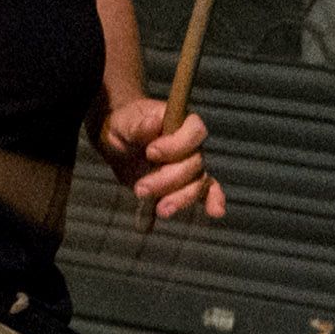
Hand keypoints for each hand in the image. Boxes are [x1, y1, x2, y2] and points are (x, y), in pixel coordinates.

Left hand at [97, 97, 225, 221]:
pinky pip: (206, 192)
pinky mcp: (185, 184)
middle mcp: (193, 145)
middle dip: (168, 179)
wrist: (119, 142)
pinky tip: (215, 212)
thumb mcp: (125, 122)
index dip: (177, 144)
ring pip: (198, 183)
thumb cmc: (125, 125)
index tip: (151, 152)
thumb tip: (153, 123)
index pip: (194, 132)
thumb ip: (139, 126)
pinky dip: (213, 201)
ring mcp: (192, 166)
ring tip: (161, 210)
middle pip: (194, 164)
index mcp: (183, 123)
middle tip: (141, 188)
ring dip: (180, 198)